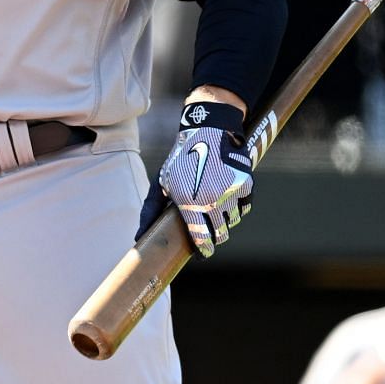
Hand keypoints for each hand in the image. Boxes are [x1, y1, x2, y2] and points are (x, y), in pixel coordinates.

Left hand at [139, 101, 252, 256]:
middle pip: (221, 234)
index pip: (200, 237)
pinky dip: (239, 204)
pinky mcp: (246, 184)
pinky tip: (228, 193)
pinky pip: (246, 206)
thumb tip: (138, 237)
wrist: (207, 130)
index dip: (204, 249)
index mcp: (188, 202)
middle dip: (216, 236)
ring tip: (216, 202)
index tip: (204, 253)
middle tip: (212, 229)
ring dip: (226, 217)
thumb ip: (151, 211)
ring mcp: (230, 192)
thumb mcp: (161, 183)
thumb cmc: (180, 159)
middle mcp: (210, 200)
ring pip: (233, 220)